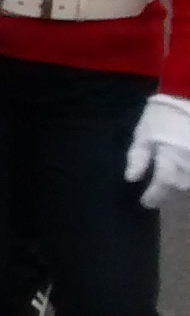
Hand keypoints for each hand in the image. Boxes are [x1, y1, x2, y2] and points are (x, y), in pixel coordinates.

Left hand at [124, 94, 189, 208]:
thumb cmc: (165, 114)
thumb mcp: (144, 132)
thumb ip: (137, 157)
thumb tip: (131, 178)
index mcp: (170, 164)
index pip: (161, 190)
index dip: (152, 197)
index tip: (146, 202)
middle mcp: (189, 170)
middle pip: (179, 188)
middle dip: (168, 190)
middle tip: (158, 189)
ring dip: (182, 183)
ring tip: (171, 178)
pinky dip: (189, 172)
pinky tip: (183, 167)